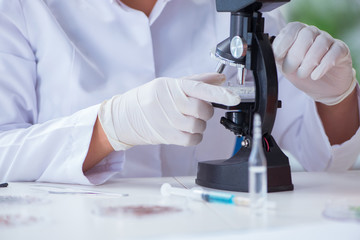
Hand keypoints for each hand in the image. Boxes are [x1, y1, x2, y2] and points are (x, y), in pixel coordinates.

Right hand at [98, 73, 239, 150]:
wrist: (125, 115)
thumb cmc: (151, 98)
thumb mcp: (170, 84)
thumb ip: (197, 82)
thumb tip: (220, 79)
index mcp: (172, 86)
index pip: (200, 88)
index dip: (219, 94)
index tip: (234, 98)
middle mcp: (169, 102)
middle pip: (201, 109)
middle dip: (206, 111)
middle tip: (200, 110)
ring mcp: (167, 120)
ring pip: (198, 126)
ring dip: (200, 125)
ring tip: (190, 120)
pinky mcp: (166, 136)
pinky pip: (191, 140)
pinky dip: (195, 137)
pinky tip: (189, 131)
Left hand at [273, 22, 356, 104]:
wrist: (320, 87)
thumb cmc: (300, 72)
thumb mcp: (284, 66)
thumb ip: (277, 58)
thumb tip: (270, 54)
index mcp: (297, 34)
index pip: (292, 28)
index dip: (284, 42)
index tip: (278, 56)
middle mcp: (313, 33)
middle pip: (306, 35)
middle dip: (295, 55)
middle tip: (290, 69)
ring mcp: (328, 41)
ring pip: (320, 43)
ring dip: (309, 62)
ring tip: (302, 74)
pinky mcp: (340, 51)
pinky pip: (334, 52)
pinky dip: (323, 65)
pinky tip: (315, 75)